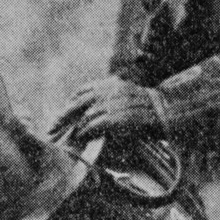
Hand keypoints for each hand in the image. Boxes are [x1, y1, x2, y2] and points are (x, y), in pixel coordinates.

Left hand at [49, 76, 164, 143]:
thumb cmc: (147, 106)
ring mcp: (116, 102)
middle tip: (52, 127)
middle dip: (65, 115)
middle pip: (80, 102)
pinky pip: (98, 123)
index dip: (71, 103)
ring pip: (88, 113)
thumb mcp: (127, 94)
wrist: (166, 108)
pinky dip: (88, 130)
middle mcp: (112, 90)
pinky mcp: (120, 115)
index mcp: (112, 84)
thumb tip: (92, 109)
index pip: (84, 90)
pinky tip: (81, 136)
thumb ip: (110, 97)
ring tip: (67, 135)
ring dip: (75, 126)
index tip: (61, 114)